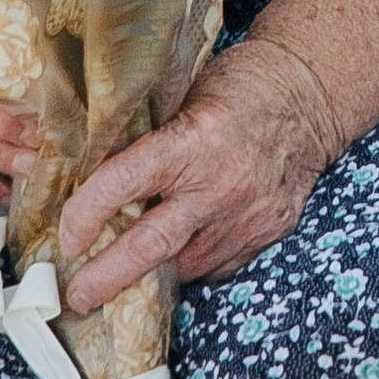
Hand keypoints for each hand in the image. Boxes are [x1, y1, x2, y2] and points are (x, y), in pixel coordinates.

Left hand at [56, 37, 341, 312]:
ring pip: (184, 265)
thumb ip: (149, 141)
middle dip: (106, 277)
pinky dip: (194, 260)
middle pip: (149, 246)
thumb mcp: (185, 97)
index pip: (124, 184)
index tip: (66, 235)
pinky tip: (184, 246)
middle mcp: (221, 185)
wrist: (311, 95)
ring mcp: (248, 215)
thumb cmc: (242, 85)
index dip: (85, 213)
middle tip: (78, 294)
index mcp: (194, 140)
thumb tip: (93, 178)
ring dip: (152, 270)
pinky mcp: (267, 232)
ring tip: (127, 268)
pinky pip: (218, 264)